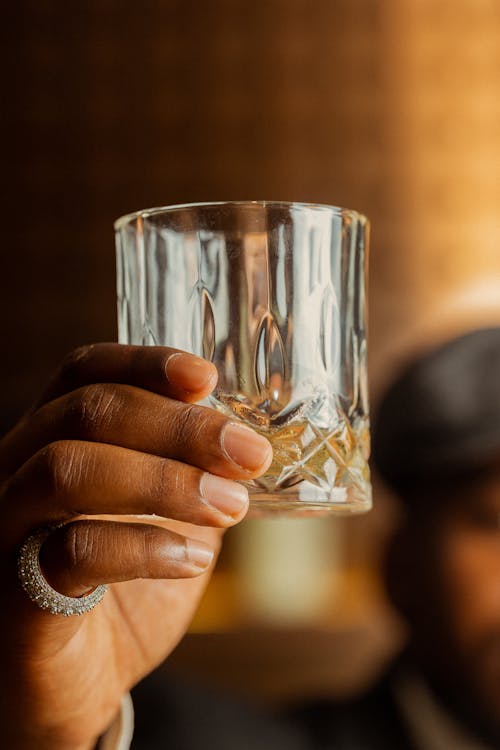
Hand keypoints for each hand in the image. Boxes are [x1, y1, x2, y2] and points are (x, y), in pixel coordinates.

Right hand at [0, 344, 271, 749]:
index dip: (144, 363)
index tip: (207, 377)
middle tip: (248, 453)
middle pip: (85, 411)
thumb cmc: (123, 587)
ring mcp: (6, 529)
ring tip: (229, 506)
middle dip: (178, 426)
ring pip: (66, 468)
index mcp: (53, 439)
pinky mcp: (13, 594)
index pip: (84, 372)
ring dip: (164, 480)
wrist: (77, 682)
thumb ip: (192, 476)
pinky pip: (69, 552)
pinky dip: (143, 547)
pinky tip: (192, 558)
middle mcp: (16, 471)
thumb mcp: (166, 518)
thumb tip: (249, 444)